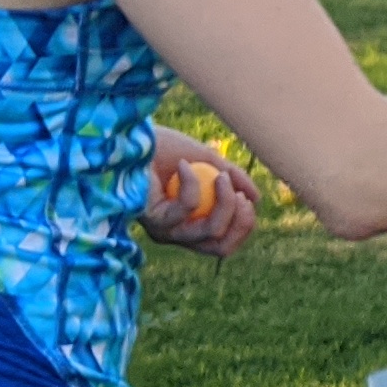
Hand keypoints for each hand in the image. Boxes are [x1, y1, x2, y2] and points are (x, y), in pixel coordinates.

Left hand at [142, 124, 257, 255]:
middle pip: (221, 248)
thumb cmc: (164, 149)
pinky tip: (181, 164)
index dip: (243, 225)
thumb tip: (256, 198)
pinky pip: (187, 208)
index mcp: (191, 225)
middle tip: (240, 196)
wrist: (131, 139)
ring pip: (209, 233)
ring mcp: (165, 230)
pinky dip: (192, 183)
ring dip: (225, 203)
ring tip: (221, 176)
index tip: (247, 199)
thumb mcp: (207, 161)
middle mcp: (177, 234)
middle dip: (240, 223)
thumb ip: (232, 178)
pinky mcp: (153, 219)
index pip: (225, 241)